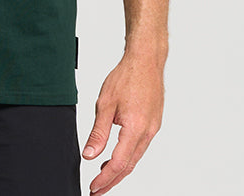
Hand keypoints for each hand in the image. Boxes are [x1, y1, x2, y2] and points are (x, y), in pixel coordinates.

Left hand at [82, 52, 163, 194]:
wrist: (146, 60)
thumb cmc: (127, 76)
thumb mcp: (105, 104)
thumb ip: (98, 133)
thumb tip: (89, 154)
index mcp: (136, 128)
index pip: (118, 163)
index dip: (105, 178)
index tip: (94, 187)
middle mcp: (148, 132)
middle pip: (129, 165)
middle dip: (112, 180)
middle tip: (97, 189)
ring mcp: (153, 129)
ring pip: (135, 158)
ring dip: (120, 169)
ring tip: (103, 175)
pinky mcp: (153, 124)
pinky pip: (140, 147)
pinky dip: (128, 156)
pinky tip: (117, 155)